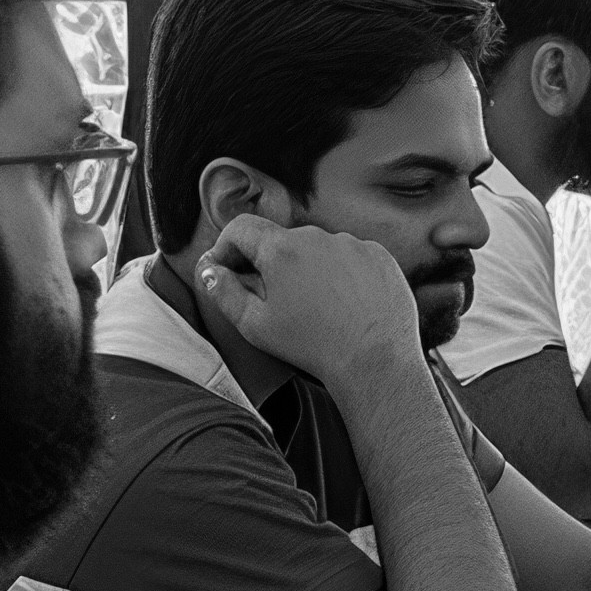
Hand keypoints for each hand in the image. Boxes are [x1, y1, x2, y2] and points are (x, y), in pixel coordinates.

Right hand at [196, 214, 425, 385]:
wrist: (375, 361)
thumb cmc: (311, 346)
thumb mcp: (254, 325)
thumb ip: (223, 292)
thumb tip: (210, 271)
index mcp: (282, 249)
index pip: (242, 228)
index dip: (227, 247)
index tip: (228, 269)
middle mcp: (319, 236)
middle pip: (282, 240)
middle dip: (271, 264)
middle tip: (273, 299)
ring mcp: (353, 243)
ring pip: (318, 249)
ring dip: (310, 269)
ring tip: (317, 308)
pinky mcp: (380, 256)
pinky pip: (351, 257)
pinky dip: (343, 274)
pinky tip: (346, 305)